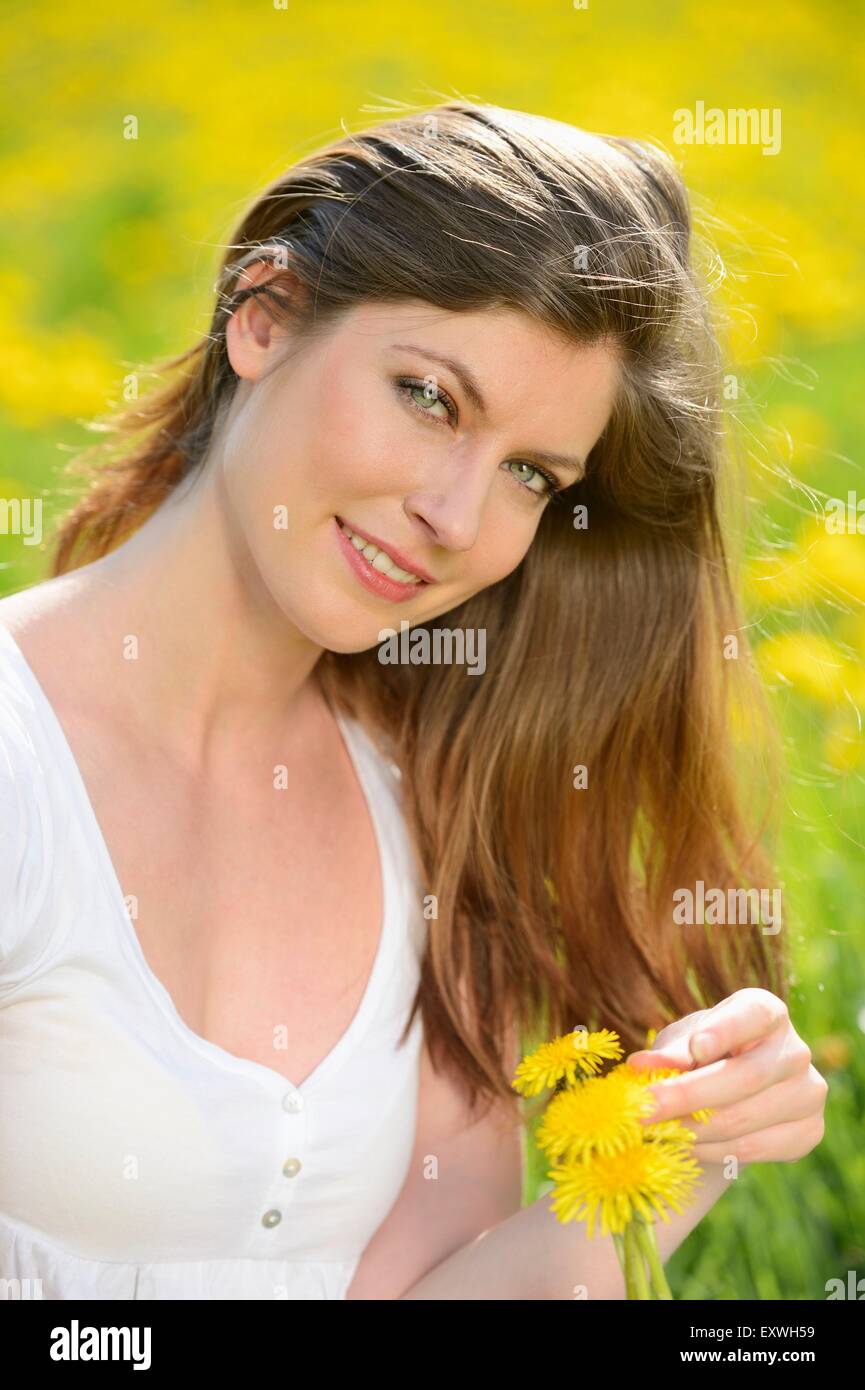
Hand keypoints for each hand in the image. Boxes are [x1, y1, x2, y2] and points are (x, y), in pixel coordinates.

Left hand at [625, 988, 827, 1164]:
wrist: (730, 1092)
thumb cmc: (701, 1053)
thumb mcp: (682, 1042)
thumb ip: (669, 1052)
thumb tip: (642, 1067)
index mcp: (767, 1012)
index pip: (754, 1015)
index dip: (727, 1031)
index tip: (695, 1048)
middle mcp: (795, 1050)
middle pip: (745, 1077)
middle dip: (687, 1096)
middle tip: (642, 1110)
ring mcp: (808, 1093)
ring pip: (744, 1119)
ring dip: (691, 1129)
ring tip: (654, 1129)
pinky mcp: (809, 1132)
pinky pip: (752, 1148)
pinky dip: (711, 1150)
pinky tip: (685, 1146)